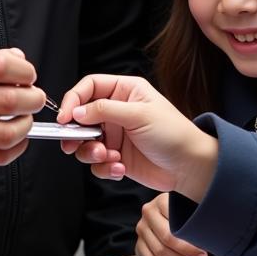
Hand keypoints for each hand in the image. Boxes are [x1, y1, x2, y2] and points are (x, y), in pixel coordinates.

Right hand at [0, 46, 44, 168]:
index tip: (28, 75)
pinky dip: (19, 145)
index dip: (23, 70)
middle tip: (35, 96)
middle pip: (9, 100)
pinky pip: (1, 155)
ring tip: (26, 115)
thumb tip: (18, 58)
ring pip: (8, 132)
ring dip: (27, 123)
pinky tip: (18, 136)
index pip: (0, 66)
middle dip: (33, 98)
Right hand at [57, 74, 218, 200]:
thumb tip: (76, 111)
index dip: (73, 100)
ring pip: (86, 141)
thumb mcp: (139, 115)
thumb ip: (104, 110)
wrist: (191, 168)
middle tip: (73, 144)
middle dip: (77, 132)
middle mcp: (117, 111)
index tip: (65, 118)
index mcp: (125, 91)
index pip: (89, 87)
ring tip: (108, 157)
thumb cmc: (174, 135)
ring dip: (91, 152)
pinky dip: (104, 167)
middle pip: (81, 116)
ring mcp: (116, 134)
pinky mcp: (116, 156)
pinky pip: (97, 162)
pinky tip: (120, 168)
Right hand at [135, 194, 207, 255]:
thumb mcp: (192, 207)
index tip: (204, 250)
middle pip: (166, 240)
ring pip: (158, 252)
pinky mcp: (139, 241)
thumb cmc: (186, 211)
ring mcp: (142, 227)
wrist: (171, 210)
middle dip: (186, 253)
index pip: (175, 226)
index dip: (191, 243)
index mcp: (161, 201)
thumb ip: (199, 218)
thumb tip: (211, 236)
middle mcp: (148, 212)